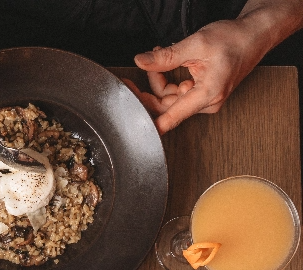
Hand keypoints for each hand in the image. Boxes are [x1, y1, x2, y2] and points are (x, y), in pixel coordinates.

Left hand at [122, 16, 269, 133]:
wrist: (255, 35)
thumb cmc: (235, 39)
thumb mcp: (197, 44)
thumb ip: (167, 56)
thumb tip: (141, 62)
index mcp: (207, 95)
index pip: (169, 119)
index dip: (146, 118)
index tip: (128, 117)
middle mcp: (206, 102)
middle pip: (165, 107)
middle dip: (146, 93)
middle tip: (131, 81)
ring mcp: (204, 99)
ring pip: (169, 98)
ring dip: (158, 81)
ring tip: (158, 57)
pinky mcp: (202, 93)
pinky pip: (177, 92)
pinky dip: (168, 79)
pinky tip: (166, 64)